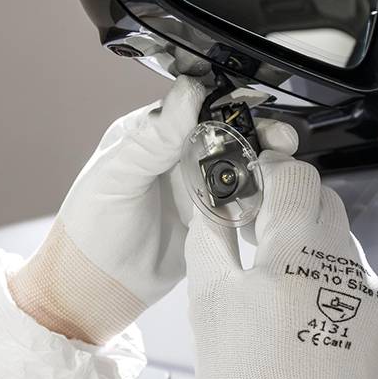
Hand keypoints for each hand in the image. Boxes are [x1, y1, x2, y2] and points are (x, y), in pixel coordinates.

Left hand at [8, 77, 297, 345]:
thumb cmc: (92, 228)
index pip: (198, 106)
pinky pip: (245, 204)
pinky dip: (261, 203)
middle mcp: (178, 155)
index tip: (255, 108)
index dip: (229, 105)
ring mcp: (197, 187)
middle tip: (282, 141)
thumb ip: (154, 137)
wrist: (99, 288)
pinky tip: (274, 205)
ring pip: (242, 168)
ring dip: (265, 168)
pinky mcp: (213, 219)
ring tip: (285, 173)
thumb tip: (189, 91)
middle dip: (258, 135)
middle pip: (228, 135)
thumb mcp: (118, 176)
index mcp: (152, 133)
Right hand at [186, 151, 377, 378]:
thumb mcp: (208, 299)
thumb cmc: (239, 372)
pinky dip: (327, 274)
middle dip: (293, 202)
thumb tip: (214, 196)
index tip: (252, 183)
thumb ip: (212, 234)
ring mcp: (370, 292)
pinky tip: (302, 305)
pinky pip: (354, 275)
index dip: (271, 170)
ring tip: (278, 273)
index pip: (298, 176)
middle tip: (260, 227)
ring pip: (341, 237)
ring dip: (310, 238)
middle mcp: (344, 261)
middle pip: (326, 200)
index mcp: (297, 250)